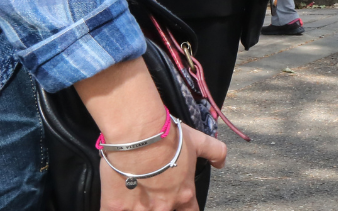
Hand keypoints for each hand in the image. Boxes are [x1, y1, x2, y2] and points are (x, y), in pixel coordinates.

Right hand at [75, 58, 227, 210]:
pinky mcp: (115, 208)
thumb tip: (222, 163)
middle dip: (160, 206)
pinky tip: (116, 203)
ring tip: (135, 197)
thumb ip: (215, 152)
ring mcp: (139, 210)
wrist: (139, 133)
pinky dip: (115, 208)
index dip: (185, 208)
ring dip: (139, 207)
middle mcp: (164, 207)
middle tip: (152, 193)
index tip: (179, 204)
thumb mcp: (198, 142)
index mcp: (183, 195)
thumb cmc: (168, 137)